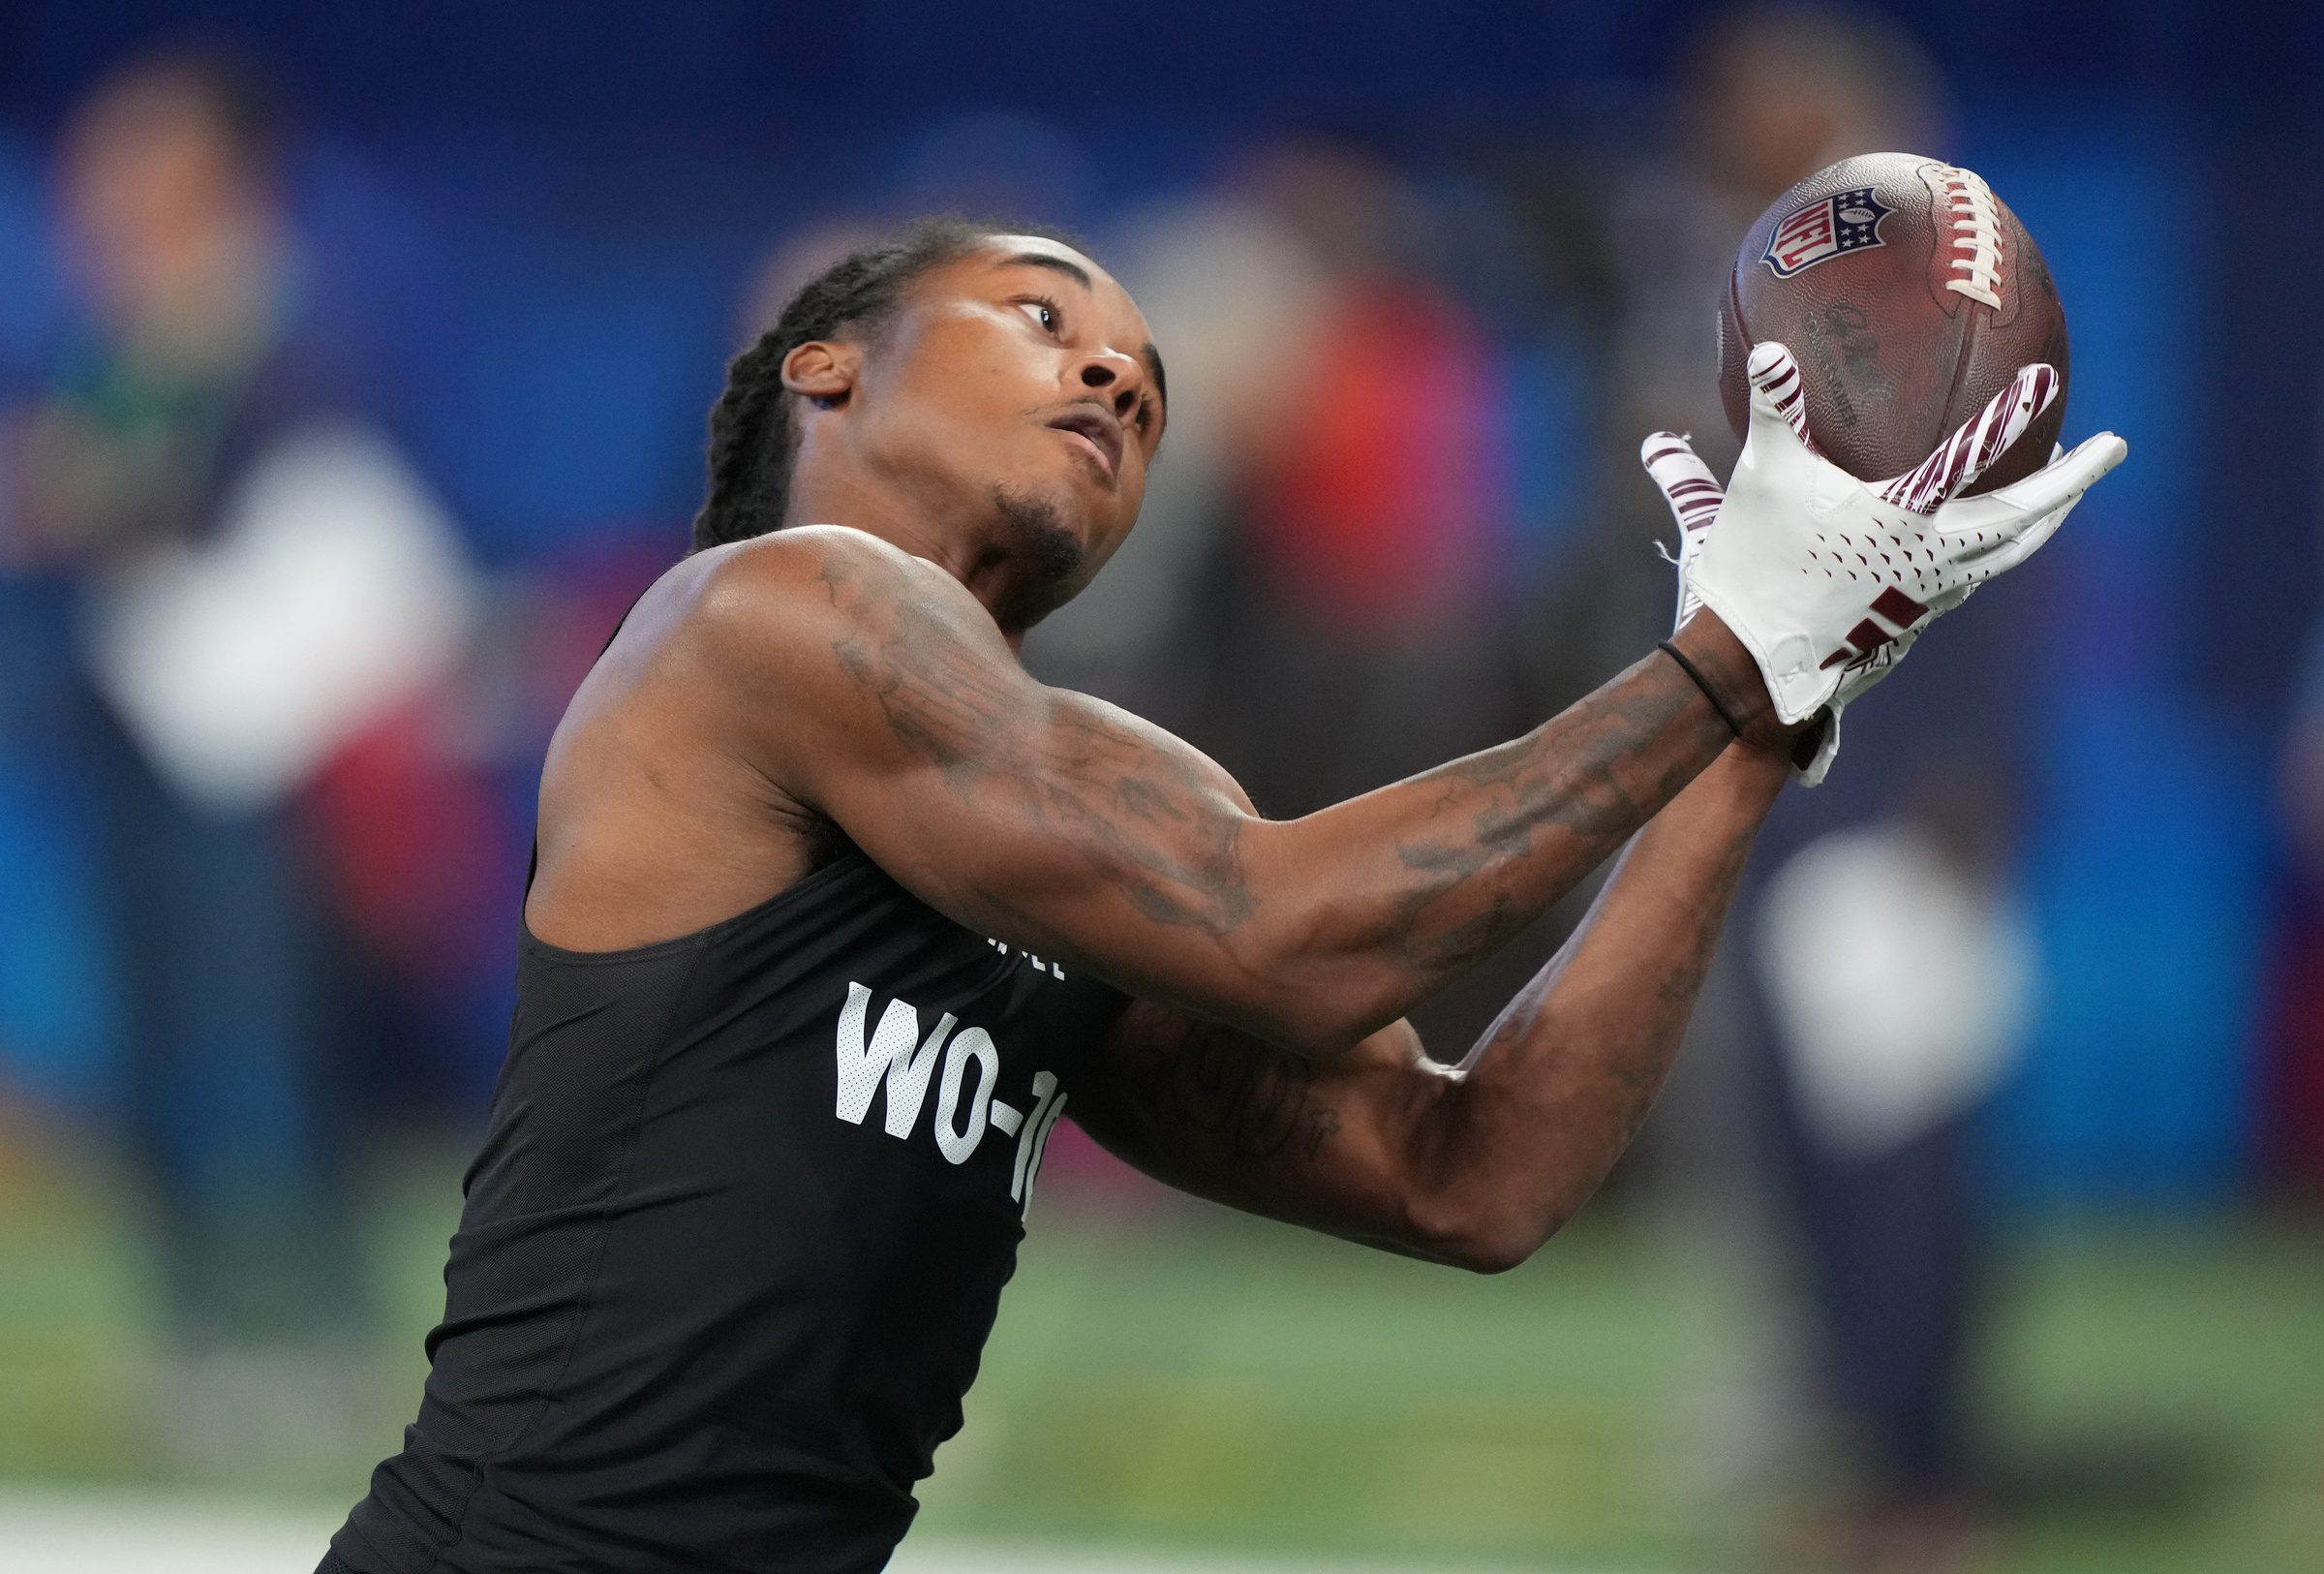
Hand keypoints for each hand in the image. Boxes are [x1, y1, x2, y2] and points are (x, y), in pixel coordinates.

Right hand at [1641, 344, 2126, 782]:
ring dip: (2048, 518)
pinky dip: (2006, 550)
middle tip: (2114, 446)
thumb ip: (1773, 408)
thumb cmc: (1754, 561)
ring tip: (2073, 495)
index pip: (1968, 458)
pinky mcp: (1915, 614)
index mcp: (1899, 517)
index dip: (2008, 417)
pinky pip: (1980, 575)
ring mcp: (1928, 590)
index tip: (2047, 380)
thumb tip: (1770, 349)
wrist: (1751, 657)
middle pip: (2022, 516)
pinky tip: (2005, 544)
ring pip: (2009, 552)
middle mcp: (1929, 556)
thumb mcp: (1763, 477)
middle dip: (2073, 479)